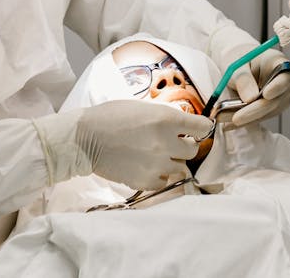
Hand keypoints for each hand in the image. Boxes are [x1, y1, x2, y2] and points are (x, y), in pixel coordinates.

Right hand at [33, 100, 213, 190]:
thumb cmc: (112, 116)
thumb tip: (185, 125)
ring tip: (153, 155)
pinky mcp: (146, 181)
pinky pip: (164, 181)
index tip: (197, 130)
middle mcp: (166, 143)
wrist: (86, 138)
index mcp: (166, 119)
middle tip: (169, 142)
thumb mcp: (143, 107)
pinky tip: (145, 165)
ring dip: (170, 161)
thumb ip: (166, 117)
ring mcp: (157, 165)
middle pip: (193, 150)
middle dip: (184, 145)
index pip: (203, 127)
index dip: (201, 128)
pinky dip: (158, 175)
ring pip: (179, 167)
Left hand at [217, 46, 289, 126]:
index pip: (285, 76)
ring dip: (247, 119)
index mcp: (278, 62)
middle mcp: (284, 81)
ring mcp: (279, 96)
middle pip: (276, 100)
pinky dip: (244, 122)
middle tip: (236, 118)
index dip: (278, 87)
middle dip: (255, 110)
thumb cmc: (239, 57)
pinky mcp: (271, 108)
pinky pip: (259, 118)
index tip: (266, 95)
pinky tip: (228, 124)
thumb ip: (243, 77)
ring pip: (268, 112)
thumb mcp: (237, 63)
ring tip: (224, 119)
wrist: (237, 66)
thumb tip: (250, 98)